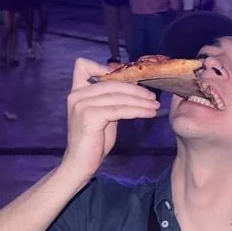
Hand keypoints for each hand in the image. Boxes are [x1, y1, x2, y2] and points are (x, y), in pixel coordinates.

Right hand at [61, 58, 159, 178]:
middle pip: (112, 83)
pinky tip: (149, 113)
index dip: (102, 67)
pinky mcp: (90, 115)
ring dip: (140, 100)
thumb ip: (110, 100)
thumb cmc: (93, 141)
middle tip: (152, 96)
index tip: (123, 77)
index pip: (82, 66)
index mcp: (77, 92)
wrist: (80, 164)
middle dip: (135, 89)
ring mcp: (82, 104)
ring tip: (155, 105)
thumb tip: (132, 88)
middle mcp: (76, 95)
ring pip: (119, 96)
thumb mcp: (103, 115)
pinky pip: (120, 109)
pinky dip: (138, 110)